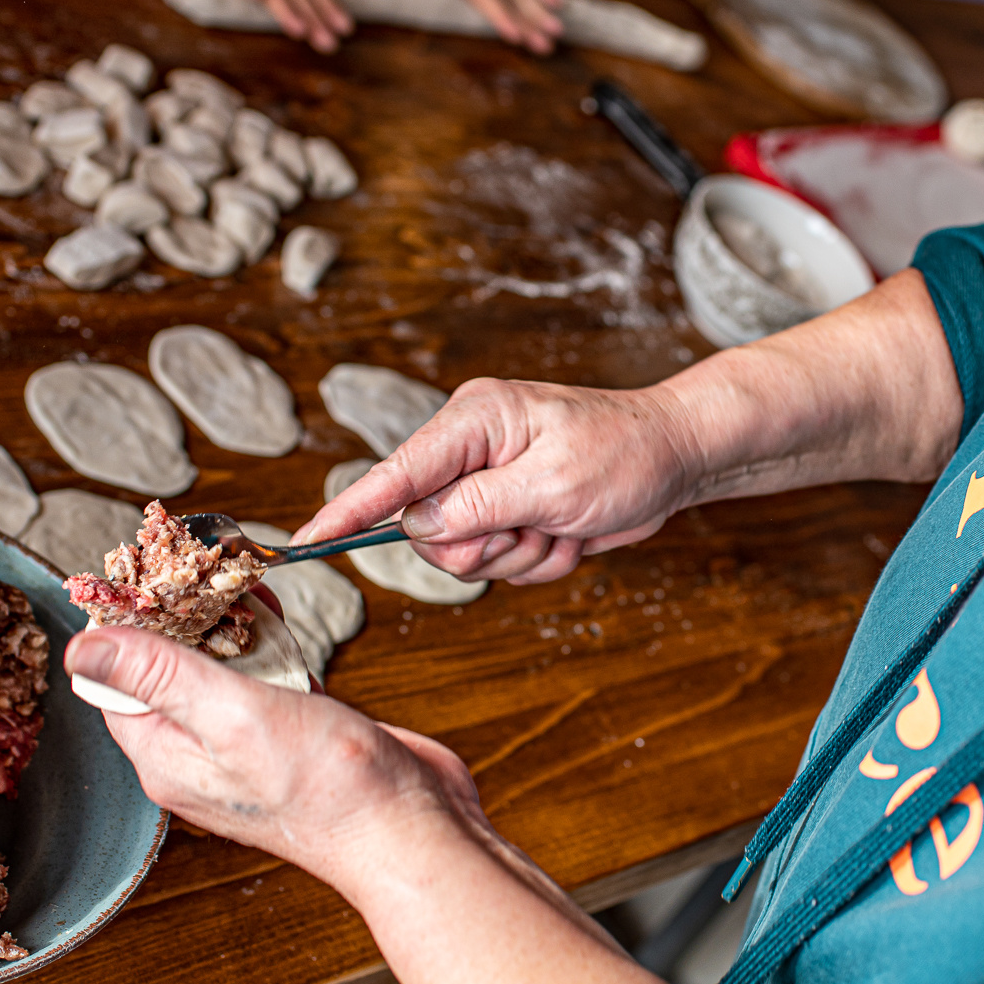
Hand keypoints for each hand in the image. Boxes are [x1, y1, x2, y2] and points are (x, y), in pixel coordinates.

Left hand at [68, 625, 621, 948]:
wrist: (413, 831)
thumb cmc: (331, 787)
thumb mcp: (234, 716)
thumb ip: (160, 675)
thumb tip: (81, 646)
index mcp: (167, 757)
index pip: (116, 681)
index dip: (124, 624)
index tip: (146, 573)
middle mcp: (198, 754)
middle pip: (164, 668)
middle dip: (178, 613)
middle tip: (198, 564)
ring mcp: (246, 745)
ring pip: (216, 667)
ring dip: (225, 622)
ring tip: (237, 579)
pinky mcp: (291, 732)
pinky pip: (260, 676)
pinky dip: (265, 641)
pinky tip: (275, 615)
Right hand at [294, 378, 702, 584]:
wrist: (677, 460)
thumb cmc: (626, 454)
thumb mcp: (554, 483)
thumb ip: (479, 507)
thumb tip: (415, 525)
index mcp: (474, 420)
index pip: (395, 474)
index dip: (349, 511)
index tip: (306, 543)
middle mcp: (472, 449)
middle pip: (428, 530)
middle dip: (484, 548)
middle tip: (534, 529)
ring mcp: (490, 483)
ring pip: (466, 555)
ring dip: (519, 556)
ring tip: (561, 526)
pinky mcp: (510, 512)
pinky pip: (502, 562)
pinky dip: (539, 560)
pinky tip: (569, 533)